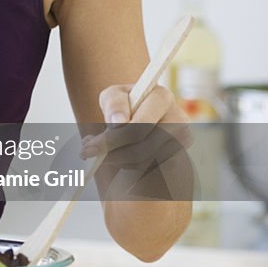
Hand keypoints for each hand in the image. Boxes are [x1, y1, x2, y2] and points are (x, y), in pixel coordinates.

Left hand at [82, 85, 194, 202]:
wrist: (144, 125)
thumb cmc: (127, 108)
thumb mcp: (114, 97)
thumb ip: (113, 104)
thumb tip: (117, 123)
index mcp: (161, 97)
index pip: (140, 120)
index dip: (119, 132)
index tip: (98, 137)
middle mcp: (178, 118)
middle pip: (141, 142)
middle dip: (111, 148)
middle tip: (86, 152)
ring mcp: (181, 142)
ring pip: (142, 158)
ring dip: (118, 158)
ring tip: (106, 152)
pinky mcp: (179, 159)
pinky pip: (149, 169)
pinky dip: (130, 165)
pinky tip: (123, 157)